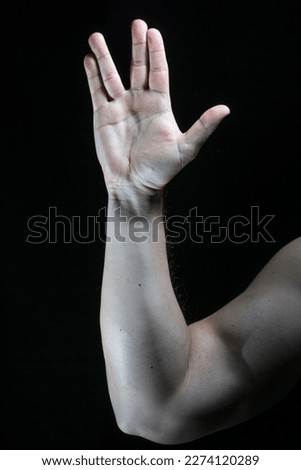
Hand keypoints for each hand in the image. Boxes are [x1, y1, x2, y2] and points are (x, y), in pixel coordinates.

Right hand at [84, 19, 229, 197]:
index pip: (159, 72)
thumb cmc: (161, 170)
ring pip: (112, 76)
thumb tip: (225, 109)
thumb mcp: (186, 148)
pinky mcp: (103, 116)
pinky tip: (89, 60)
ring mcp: (120, 108)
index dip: (156, 52)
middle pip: (138, 67)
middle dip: (137, 46)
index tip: (153, 32)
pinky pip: (97, 91)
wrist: (134, 185)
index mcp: (159, 105)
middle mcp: (140, 102)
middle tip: (137, 24)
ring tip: (96, 37)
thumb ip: (203, 127)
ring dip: (105, 56)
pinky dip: (92, 76)